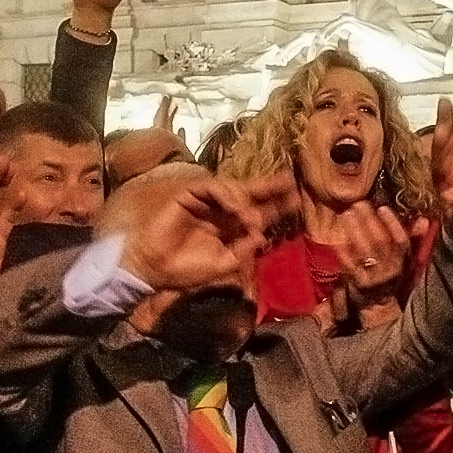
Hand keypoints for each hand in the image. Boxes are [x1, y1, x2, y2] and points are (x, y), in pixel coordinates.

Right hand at [104, 166, 284, 290]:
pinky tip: (235, 207)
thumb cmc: (186, 269)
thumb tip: (261, 236)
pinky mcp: (189, 194)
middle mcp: (221, 211)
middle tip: (290, 183)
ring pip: (233, 189)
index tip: (297, 202)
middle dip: (269, 188)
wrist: (155, 269)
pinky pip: (211, 187)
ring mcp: (205, 201)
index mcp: (231, 227)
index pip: (258, 213)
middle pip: (250, 194)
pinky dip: (226, 195)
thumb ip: (242, 250)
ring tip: (251, 218)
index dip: (276, 208)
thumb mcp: (223, 264)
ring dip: (245, 202)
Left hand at [329, 200, 411, 298]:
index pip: (401, 240)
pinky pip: (351, 266)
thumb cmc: (390, 275)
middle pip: (381, 242)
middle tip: (358, 205)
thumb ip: (413, 239)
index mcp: (403, 262)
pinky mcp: (359, 285)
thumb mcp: (404, 260)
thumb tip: (424, 219)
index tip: (382, 208)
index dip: (392, 223)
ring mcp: (375, 278)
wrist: (378, 306)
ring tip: (347, 215)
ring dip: (356, 231)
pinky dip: (345, 252)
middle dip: (369, 221)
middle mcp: (391, 270)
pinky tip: (339, 239)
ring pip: (366, 251)